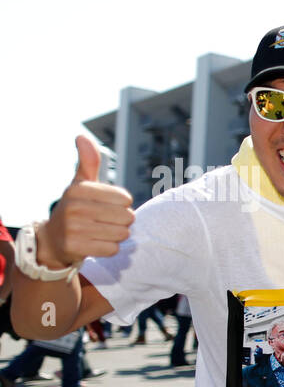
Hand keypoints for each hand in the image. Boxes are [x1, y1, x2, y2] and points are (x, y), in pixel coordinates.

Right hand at [38, 137, 134, 268]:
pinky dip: (109, 248)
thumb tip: (82, 137)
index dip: (123, 204)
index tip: (107, 206)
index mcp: (79, 189)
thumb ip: (88, 162)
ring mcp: (74, 228)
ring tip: (101, 231)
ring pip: (121, 234)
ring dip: (117, 235)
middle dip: (122, 221)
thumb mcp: (80, 184)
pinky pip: (112, 249)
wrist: (53, 239)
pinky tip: (96, 243)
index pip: (125, 198)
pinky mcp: (76, 247)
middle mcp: (74, 207)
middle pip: (127, 217)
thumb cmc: (75, 208)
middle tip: (105, 221)